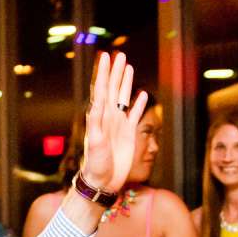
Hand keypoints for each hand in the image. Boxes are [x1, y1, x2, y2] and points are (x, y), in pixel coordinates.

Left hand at [76, 52, 151, 195]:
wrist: (103, 181)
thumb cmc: (96, 164)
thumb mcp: (95, 143)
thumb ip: (96, 123)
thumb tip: (97, 103)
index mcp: (99, 116)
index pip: (101, 89)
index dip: (103, 73)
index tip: (105, 57)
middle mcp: (109, 117)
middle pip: (113, 88)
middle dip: (115, 72)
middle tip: (119, 55)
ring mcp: (119, 124)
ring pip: (123, 98)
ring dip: (125, 82)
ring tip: (127, 67)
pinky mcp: (128, 134)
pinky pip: (135, 115)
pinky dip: (138, 104)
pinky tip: (142, 95)